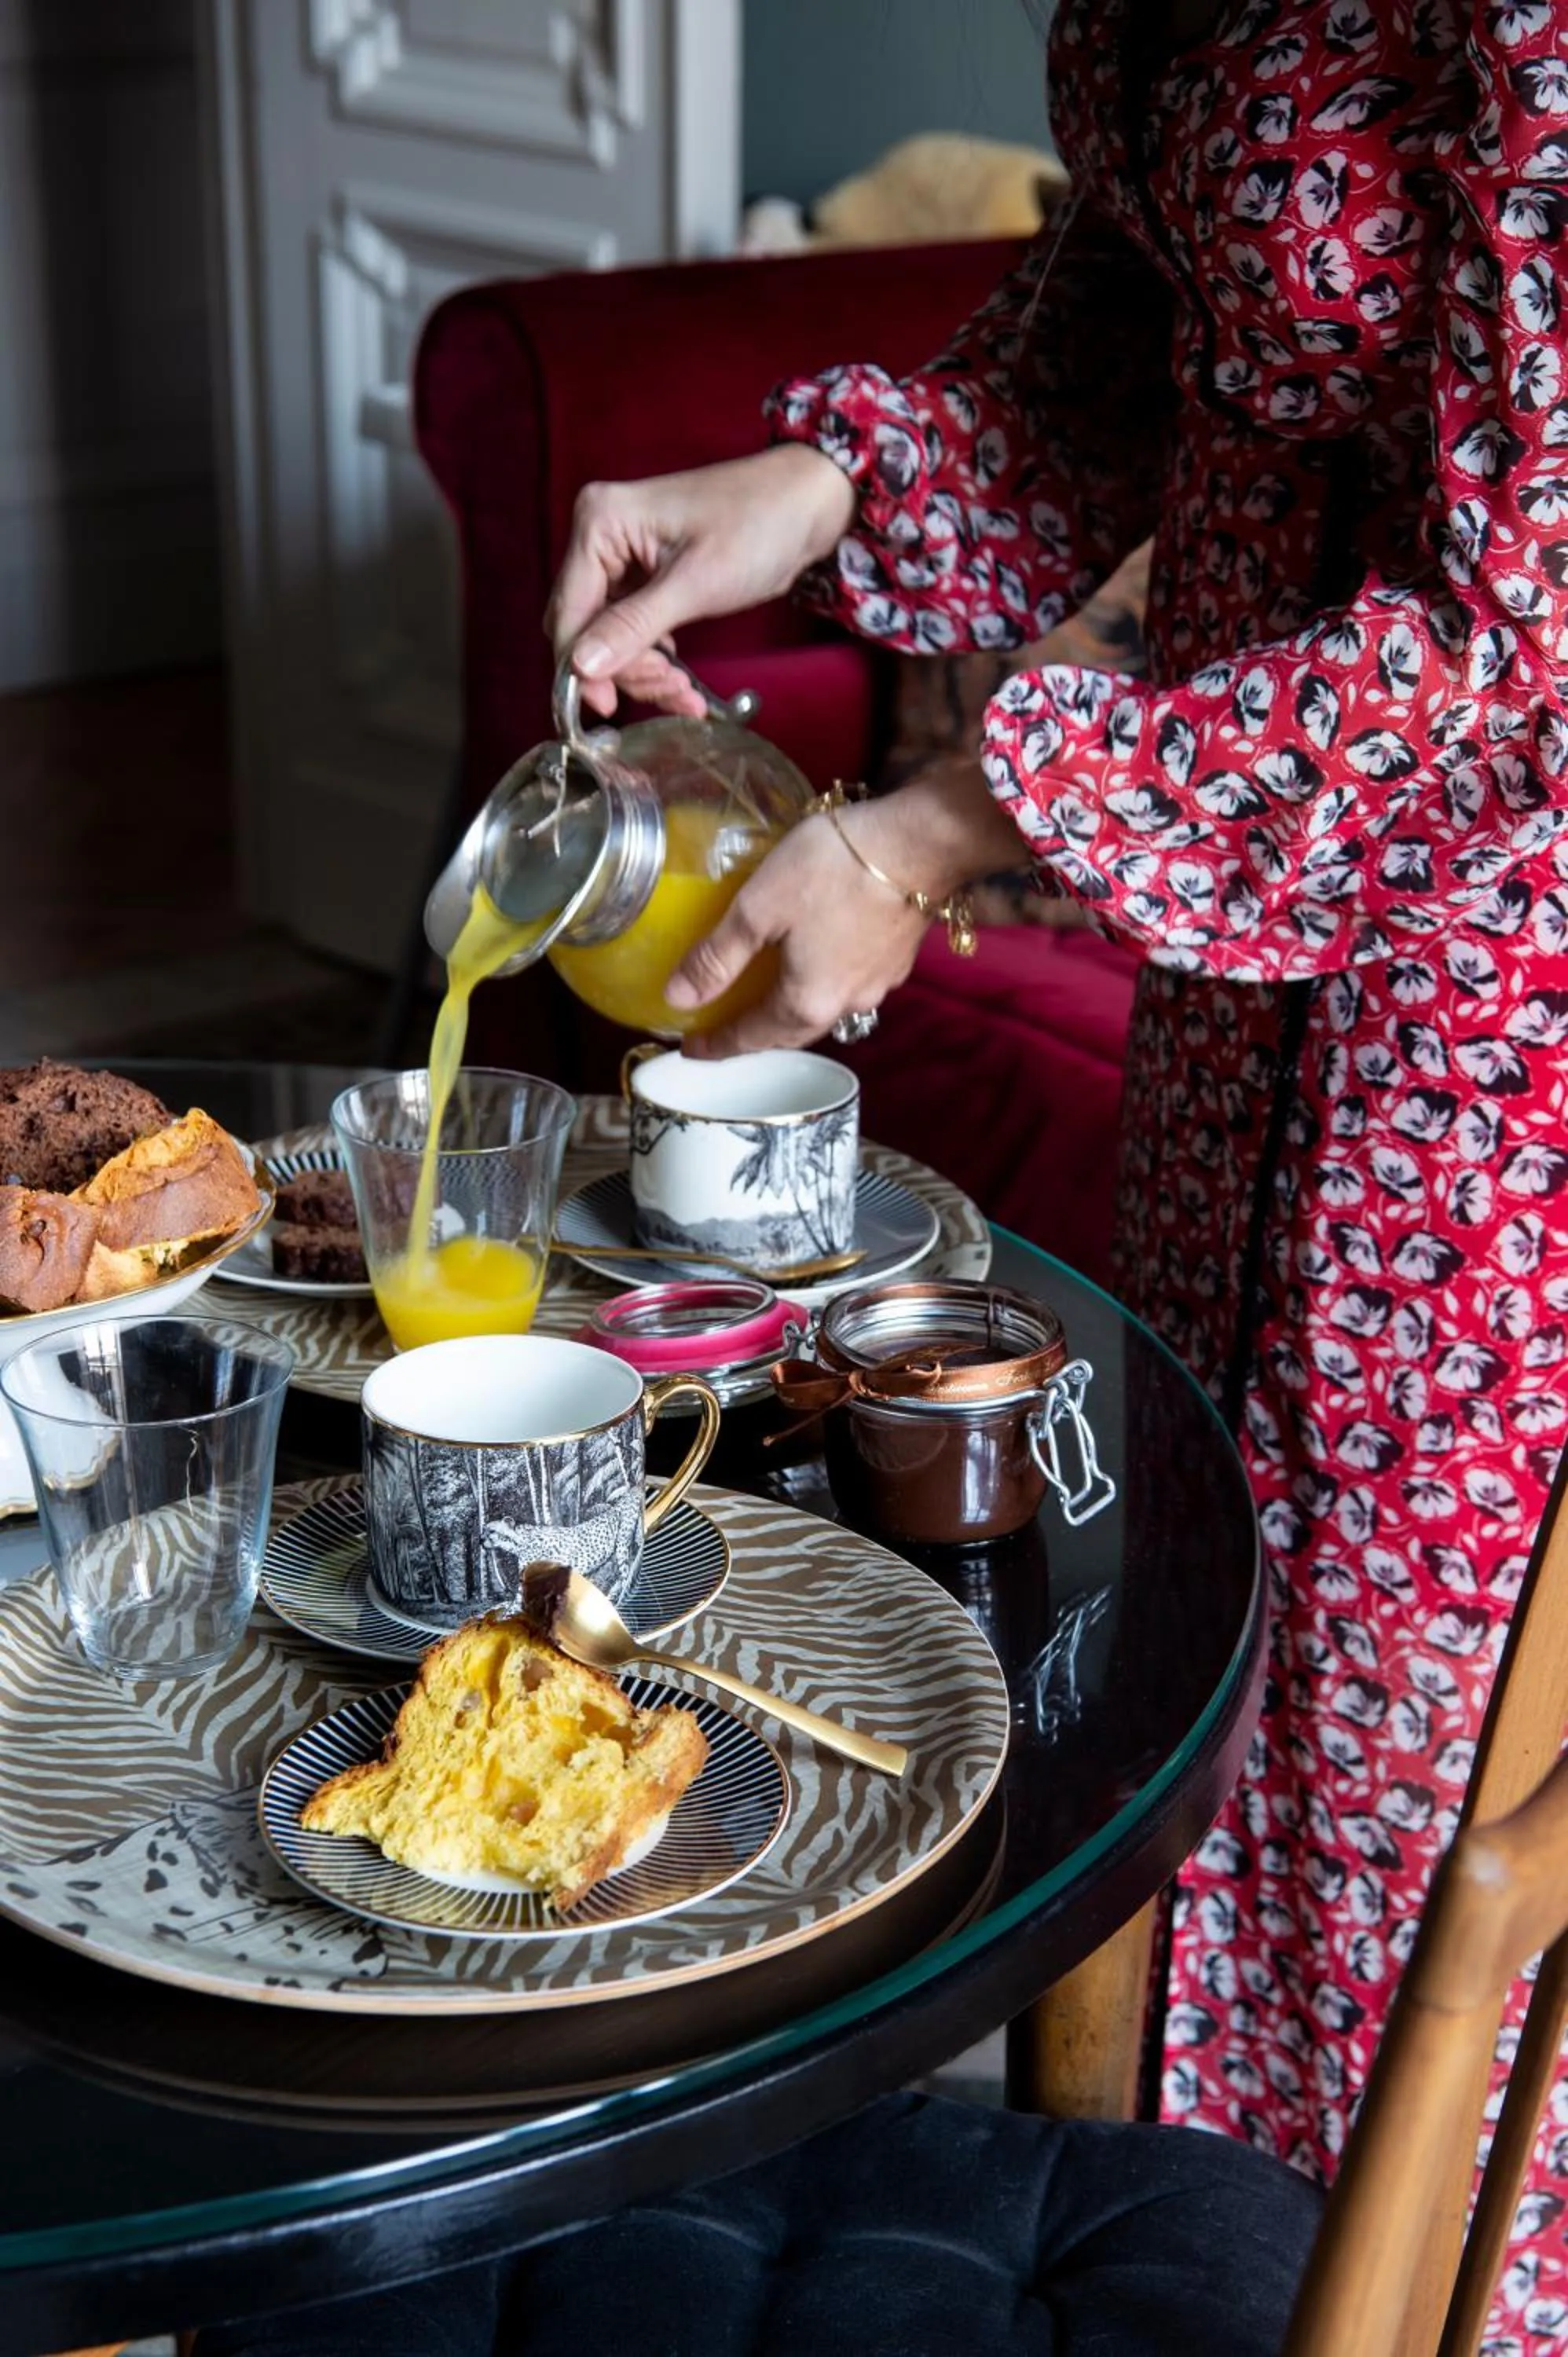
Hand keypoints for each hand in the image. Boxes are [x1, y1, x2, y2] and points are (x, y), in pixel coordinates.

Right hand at [546, 446, 856, 716]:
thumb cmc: (758, 523)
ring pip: (608, 639)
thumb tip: (581, 666)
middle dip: (622, 670)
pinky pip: (633, 633)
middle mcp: (601, 536)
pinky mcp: (644, 577)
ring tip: (685, 691)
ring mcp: (622, 558)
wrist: (807, 503)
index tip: (607, 708)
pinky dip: (656, 663)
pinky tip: (683, 684)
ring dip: (642, 673)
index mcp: (600, 522)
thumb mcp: (696, 583)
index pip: (570, 611)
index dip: (581, 666)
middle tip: (669, 690)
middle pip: (584, 628)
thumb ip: (634, 626)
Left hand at [668, 758, 1025, 1056]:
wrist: (921, 841)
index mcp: (807, 1002)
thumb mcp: (759, 907)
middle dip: (755, 1033)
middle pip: (790, 1031)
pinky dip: (821, 982)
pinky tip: (814, 960)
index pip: (752, 1039)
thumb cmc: (834, 868)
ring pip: (824, 1008)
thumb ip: (717, 957)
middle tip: (724, 1026)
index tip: (691, 1049)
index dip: (717, 1045)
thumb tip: (679, 1000)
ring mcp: (879, 982)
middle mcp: (847, 1004)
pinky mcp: (897, 956)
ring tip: (766, 992)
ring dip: (791, 1008)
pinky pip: (849, 982)